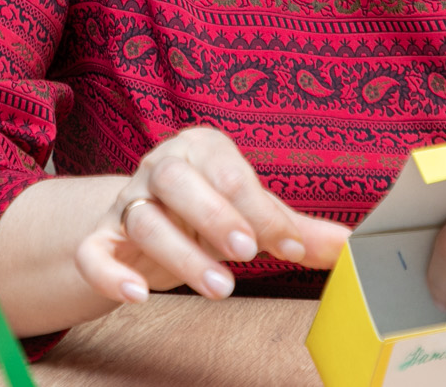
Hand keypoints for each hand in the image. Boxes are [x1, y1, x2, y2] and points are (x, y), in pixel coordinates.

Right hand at [71, 126, 347, 307]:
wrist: (139, 223)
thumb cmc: (205, 211)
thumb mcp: (250, 215)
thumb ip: (295, 230)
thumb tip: (351, 248)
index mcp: (201, 150)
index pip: (232, 174)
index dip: (262, 212)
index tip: (291, 246)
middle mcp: (159, 168)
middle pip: (176, 181)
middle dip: (212, 215)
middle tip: (246, 252)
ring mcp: (125, 202)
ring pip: (143, 220)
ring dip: (179, 254)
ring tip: (219, 287)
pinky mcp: (99, 238)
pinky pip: (94, 251)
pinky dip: (110, 273)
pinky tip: (137, 296)